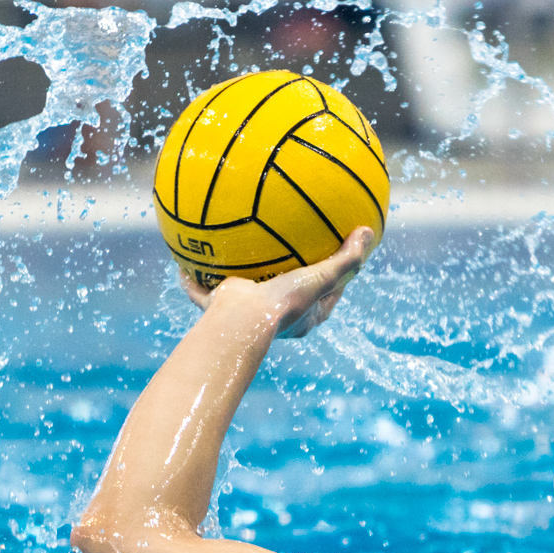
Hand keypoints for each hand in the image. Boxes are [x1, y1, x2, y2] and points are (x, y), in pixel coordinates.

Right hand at [179, 227, 371, 338]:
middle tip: (286, 252)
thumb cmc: (287, 302)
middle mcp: (276, 318)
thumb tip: (369, 231)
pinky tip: (183, 262)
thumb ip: (348, 258)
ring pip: (239, 294)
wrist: (244, 321)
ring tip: (232, 255)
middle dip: (283, 277)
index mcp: (304, 316)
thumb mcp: (323, 277)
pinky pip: (201, 293)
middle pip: (282, 294)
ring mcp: (245, 314)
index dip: (332, 276)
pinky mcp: (218, 310)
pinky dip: (192, 281)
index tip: (335, 255)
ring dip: (236, 279)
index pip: (324, 294)